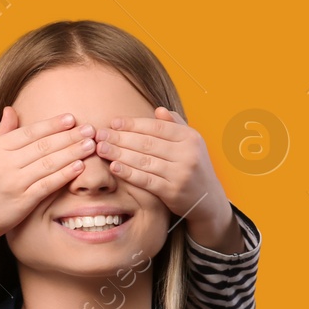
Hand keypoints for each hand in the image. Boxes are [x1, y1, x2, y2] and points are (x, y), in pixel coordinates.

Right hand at [0, 108, 93, 271]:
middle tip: (90, 129)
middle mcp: (5, 164)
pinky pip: (47, 185)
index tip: (71, 118)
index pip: (29, 132)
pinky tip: (79, 167)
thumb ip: (1, 133)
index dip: (52, 125)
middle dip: (69, 136)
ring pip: (48, 163)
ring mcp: (14, 183)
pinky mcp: (22, 202)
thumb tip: (11, 109)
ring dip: (72, 153)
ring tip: (90, 145)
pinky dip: (64, 175)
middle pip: (42, 146)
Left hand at [96, 109, 240, 252]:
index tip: (114, 122)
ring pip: (144, 161)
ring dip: (120, 154)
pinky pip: (146, 180)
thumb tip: (158, 109)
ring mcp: (180, 173)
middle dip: (120, 138)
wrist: (207, 198)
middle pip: (147, 143)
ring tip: (102, 149)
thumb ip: (175, 125)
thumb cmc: (193, 166)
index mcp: (190, 137)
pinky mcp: (173, 191)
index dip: (133, 124)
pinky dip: (128, 173)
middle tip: (100, 135)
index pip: (157, 127)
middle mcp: (187, 154)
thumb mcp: (191, 143)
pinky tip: (114, 166)